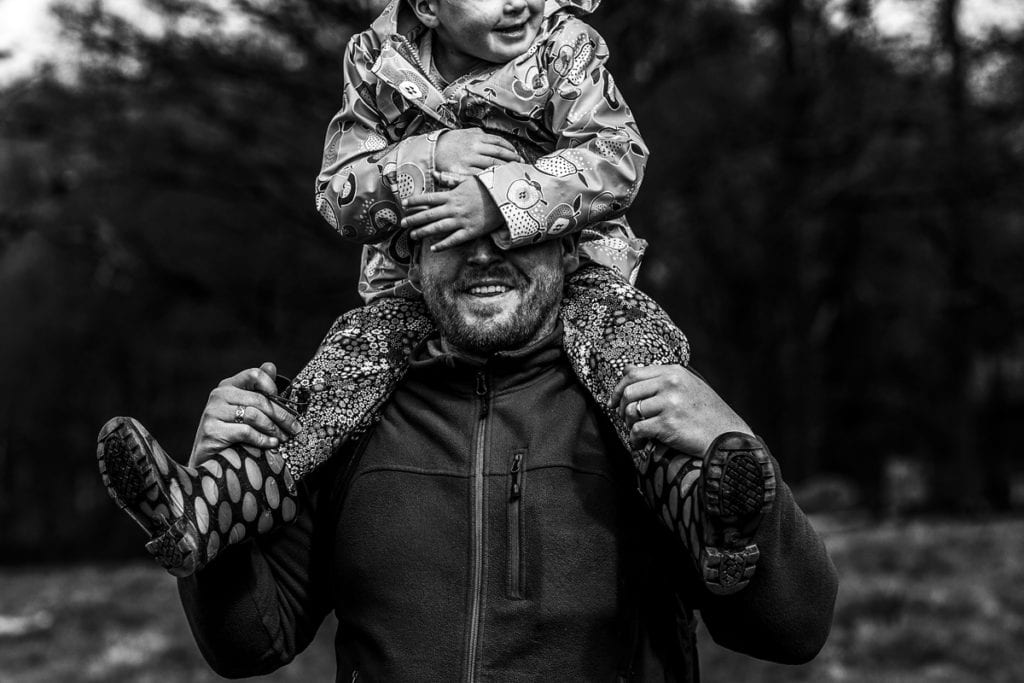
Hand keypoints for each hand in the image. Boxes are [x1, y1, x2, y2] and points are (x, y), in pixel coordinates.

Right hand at [188, 362, 302, 467]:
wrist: (208, 460)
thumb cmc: (231, 433)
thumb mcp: (245, 410)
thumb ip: (258, 390)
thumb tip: (271, 366)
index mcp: (228, 385)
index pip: (254, 374)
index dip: (272, 386)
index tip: (285, 402)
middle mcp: (219, 395)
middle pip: (259, 400)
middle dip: (282, 415)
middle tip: (295, 428)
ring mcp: (213, 412)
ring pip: (254, 415)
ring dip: (274, 428)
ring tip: (284, 438)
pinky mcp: (212, 430)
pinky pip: (246, 431)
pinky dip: (263, 439)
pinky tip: (272, 444)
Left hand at [402, 180, 503, 250]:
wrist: (506, 198)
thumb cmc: (488, 187)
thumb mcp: (468, 179)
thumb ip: (451, 179)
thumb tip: (436, 174)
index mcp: (452, 195)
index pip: (429, 198)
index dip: (415, 201)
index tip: (404, 205)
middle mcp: (454, 208)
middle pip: (428, 214)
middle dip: (414, 219)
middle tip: (402, 224)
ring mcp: (461, 221)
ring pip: (437, 228)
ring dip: (423, 232)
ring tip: (413, 236)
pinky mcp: (471, 231)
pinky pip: (453, 240)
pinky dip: (442, 245)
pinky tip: (433, 248)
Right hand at [434, 128, 521, 178]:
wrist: (431, 151)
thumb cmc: (449, 142)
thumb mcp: (464, 133)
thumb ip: (478, 133)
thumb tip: (490, 136)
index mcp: (476, 137)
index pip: (499, 142)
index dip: (510, 149)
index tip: (517, 155)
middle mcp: (474, 147)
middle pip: (499, 154)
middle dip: (512, 160)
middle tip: (520, 165)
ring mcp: (469, 159)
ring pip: (492, 165)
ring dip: (505, 170)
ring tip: (512, 174)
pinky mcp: (463, 171)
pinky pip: (480, 175)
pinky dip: (491, 177)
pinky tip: (497, 180)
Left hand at [607, 364, 751, 455]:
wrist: (728, 436)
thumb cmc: (707, 413)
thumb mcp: (688, 385)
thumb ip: (661, 377)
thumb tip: (628, 368)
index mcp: (674, 372)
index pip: (633, 373)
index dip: (618, 388)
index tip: (613, 402)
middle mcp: (671, 384)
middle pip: (629, 391)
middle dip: (621, 408)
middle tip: (626, 420)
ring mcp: (670, 403)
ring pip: (632, 411)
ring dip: (629, 425)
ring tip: (636, 433)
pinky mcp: (668, 424)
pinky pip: (638, 430)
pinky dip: (635, 440)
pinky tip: (640, 445)